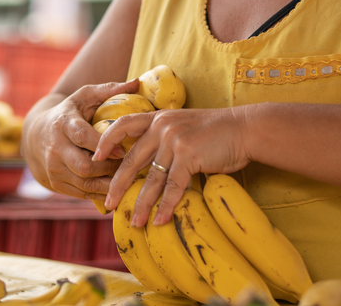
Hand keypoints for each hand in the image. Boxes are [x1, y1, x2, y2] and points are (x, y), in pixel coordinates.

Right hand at [22, 80, 137, 202]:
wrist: (36, 136)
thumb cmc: (69, 113)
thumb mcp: (85, 97)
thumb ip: (109, 90)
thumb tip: (137, 83)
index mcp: (63, 124)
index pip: (82, 137)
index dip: (103, 145)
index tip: (122, 151)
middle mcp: (55, 148)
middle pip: (84, 166)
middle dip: (109, 169)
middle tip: (129, 166)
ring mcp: (54, 169)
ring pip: (84, 184)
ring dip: (108, 184)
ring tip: (127, 179)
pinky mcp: (56, 184)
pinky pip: (82, 194)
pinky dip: (101, 193)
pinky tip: (117, 188)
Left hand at [94, 106, 250, 225]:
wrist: (245, 128)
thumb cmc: (217, 131)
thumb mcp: (184, 126)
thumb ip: (165, 137)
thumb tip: (150, 165)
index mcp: (158, 118)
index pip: (122, 124)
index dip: (106, 141)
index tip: (95, 158)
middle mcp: (162, 127)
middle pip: (131, 159)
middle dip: (118, 185)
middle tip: (108, 204)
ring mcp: (174, 141)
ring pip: (151, 179)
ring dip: (143, 204)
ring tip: (136, 222)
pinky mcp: (189, 155)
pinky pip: (173, 186)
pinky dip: (166, 206)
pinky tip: (160, 220)